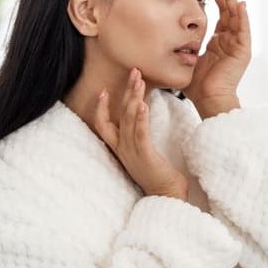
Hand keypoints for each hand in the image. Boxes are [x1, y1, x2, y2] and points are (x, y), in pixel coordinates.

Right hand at [94, 68, 192, 203]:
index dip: (101, 108)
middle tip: (134, 71)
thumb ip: (140, 138)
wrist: (166, 196)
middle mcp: (123, 149)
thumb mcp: (145, 154)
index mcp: (121, 148)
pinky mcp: (145, 156)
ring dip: (134, 97)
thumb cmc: (159, 175)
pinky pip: (140, 134)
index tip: (103, 90)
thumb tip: (143, 119)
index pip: (103, 125)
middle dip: (126, 91)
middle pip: (119, 114)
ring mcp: (132, 152)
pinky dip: (140, 118)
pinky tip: (143, 105)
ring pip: (128, 120)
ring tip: (139, 80)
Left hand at [183, 0, 250, 111]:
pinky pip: (244, 31)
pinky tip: (240, 4)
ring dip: (232, 0)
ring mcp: (237, 46)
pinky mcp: (242, 52)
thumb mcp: (187, 59)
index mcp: (218, 43)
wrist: (207, 99)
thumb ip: (181, 47)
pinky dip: (243, 17)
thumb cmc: (196, 85)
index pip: (219, 15)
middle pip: (228, 12)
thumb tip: (161, 39)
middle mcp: (229, 42)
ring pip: (237, 17)